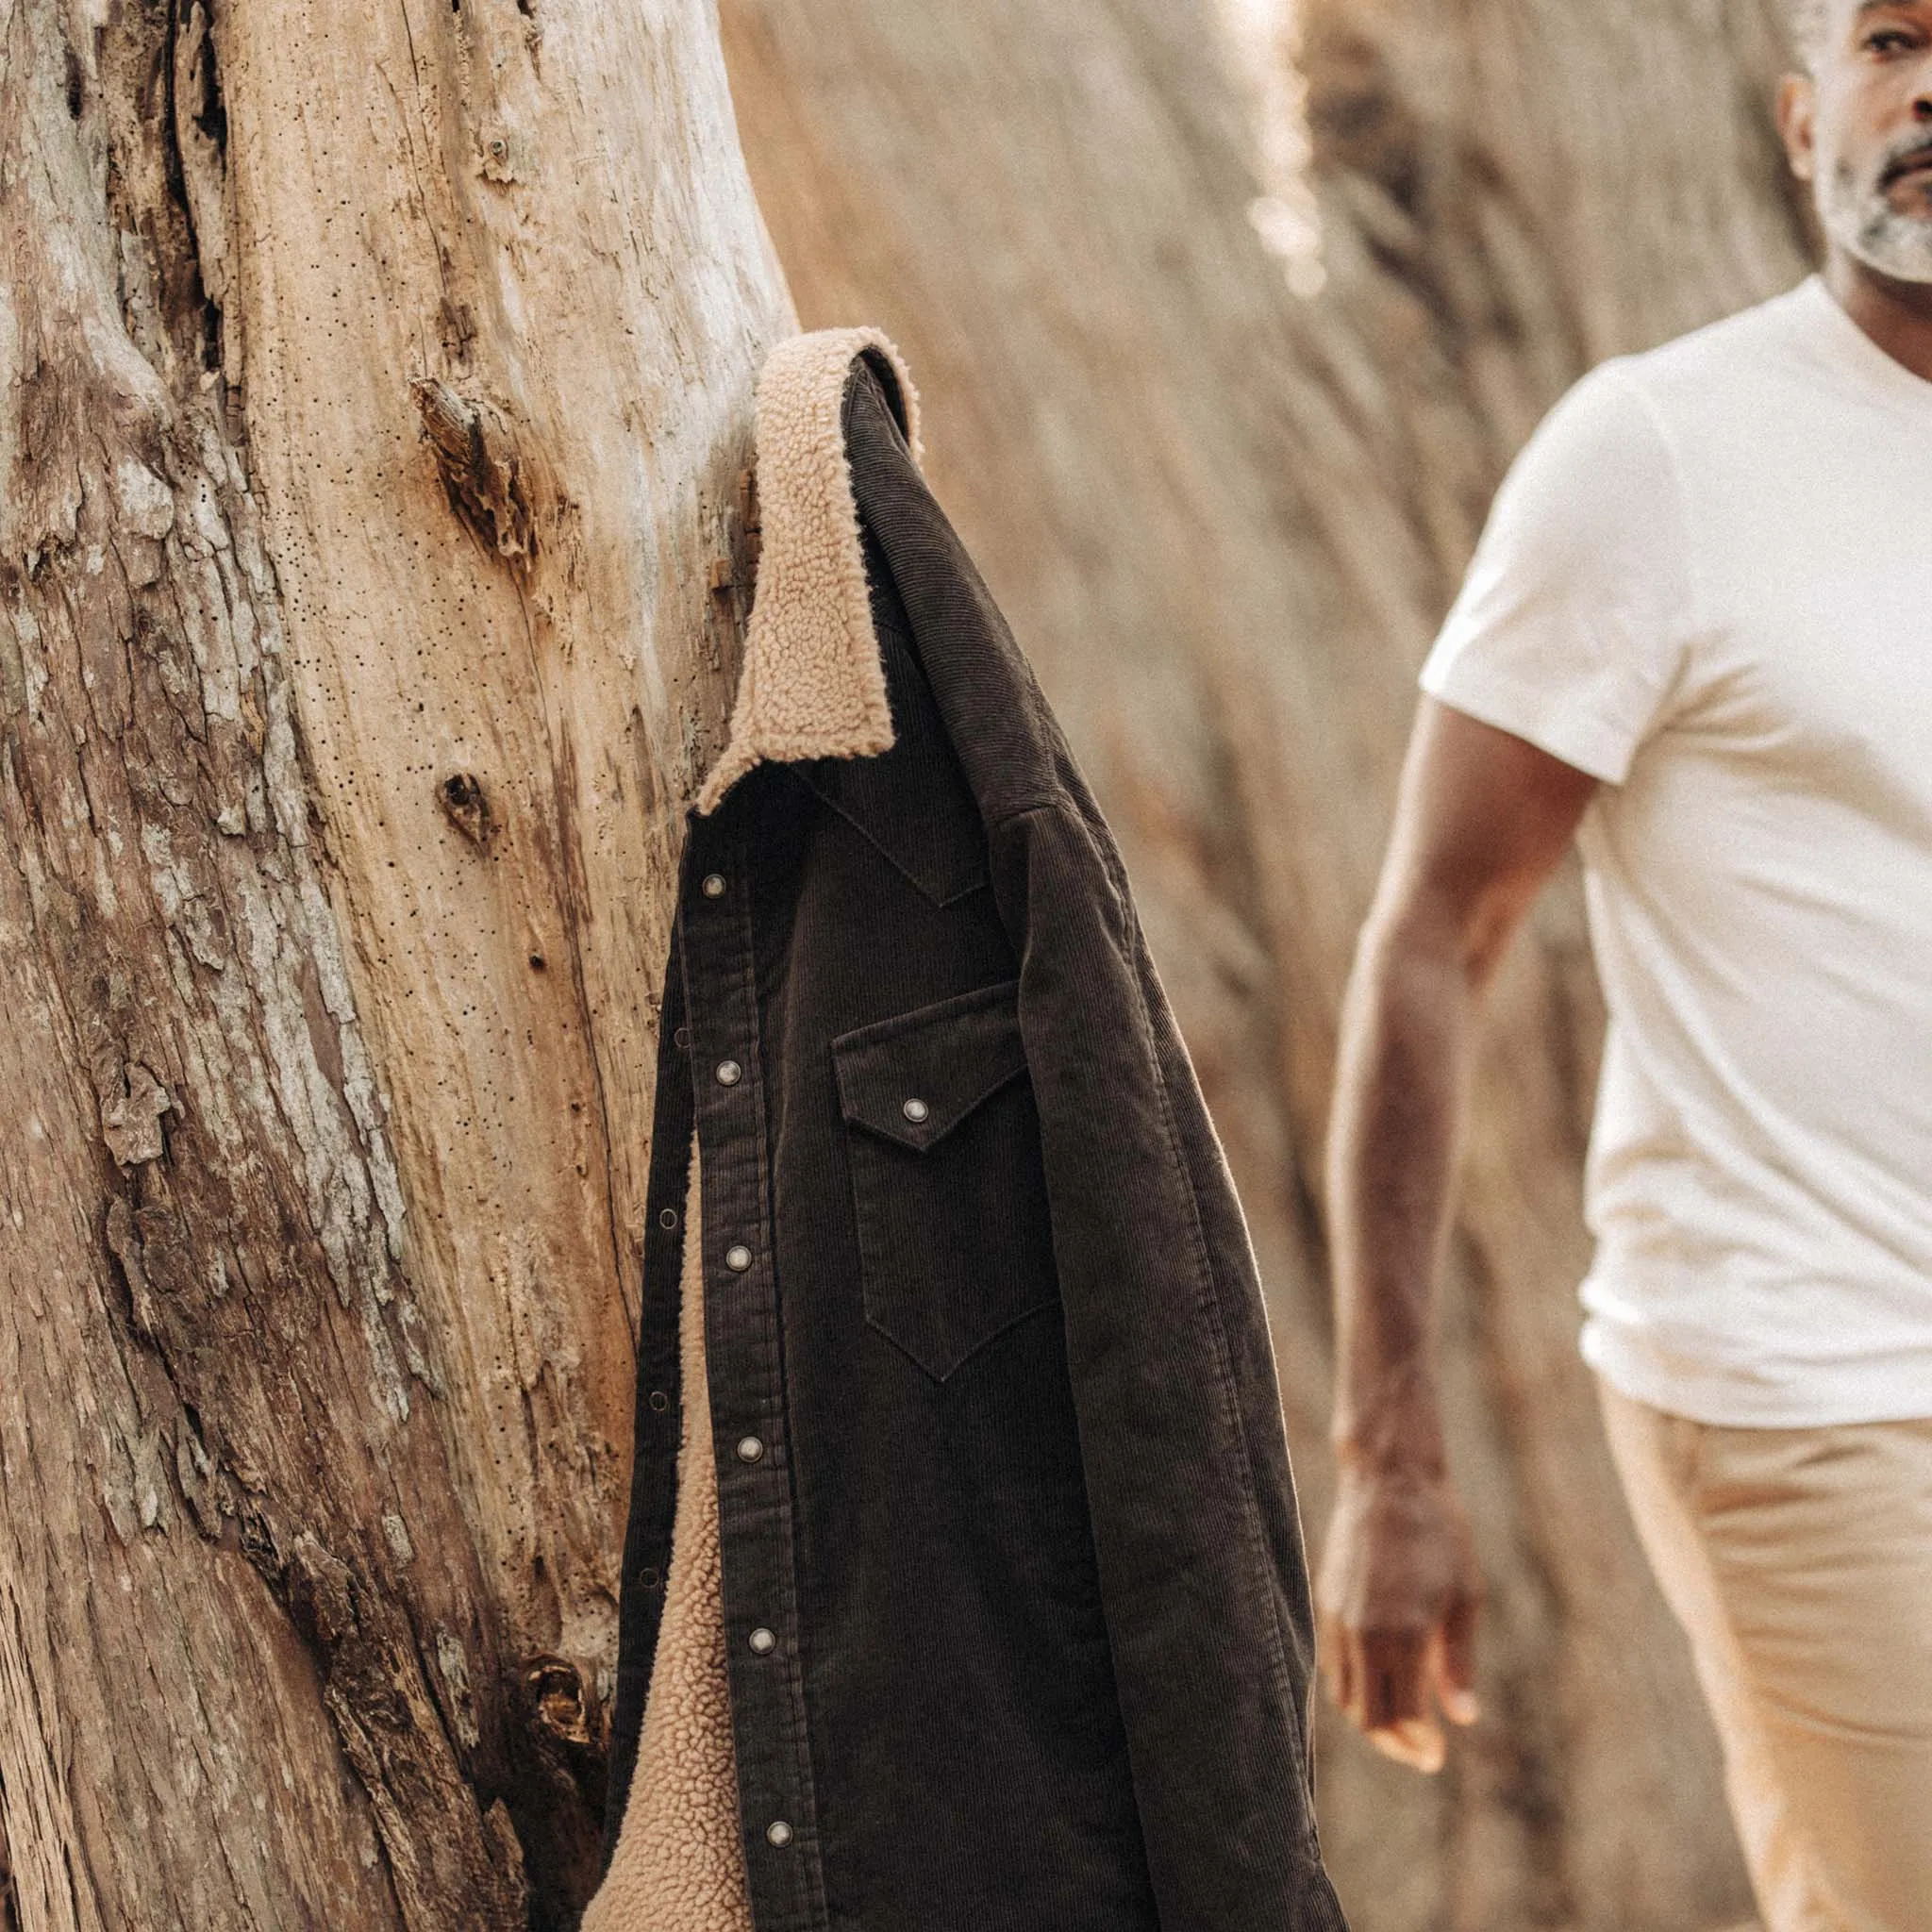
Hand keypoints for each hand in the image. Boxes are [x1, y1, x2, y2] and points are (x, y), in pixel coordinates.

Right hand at [1315, 1463, 1481, 1771]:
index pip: (1403, 1717)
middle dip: (1394, 1743)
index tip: (1437, 1756)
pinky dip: (1354, 1686)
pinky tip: (1380, 1681)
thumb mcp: (1465, 1599)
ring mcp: (1339, 1619)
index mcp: (1403, 1636)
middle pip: (1367, 1716)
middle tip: (1422, 1750)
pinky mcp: (1327, 1603)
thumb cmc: (1440, 1537)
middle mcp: (1364, 1634)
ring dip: (1371, 1717)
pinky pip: (1333, 1664)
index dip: (1419, 1745)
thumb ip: (1457, 1664)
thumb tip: (1461, 1719)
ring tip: (1403, 1721)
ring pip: (1344, 1694)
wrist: (1390, 1482)